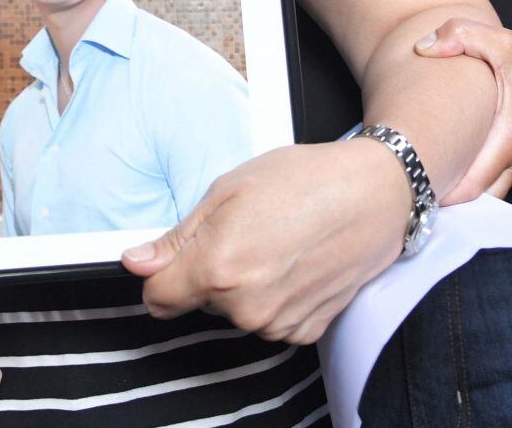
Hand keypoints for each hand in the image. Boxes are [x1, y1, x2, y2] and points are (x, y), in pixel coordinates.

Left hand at [120, 141, 410, 343]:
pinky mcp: (305, 331)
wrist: (374, 195)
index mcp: (219, 268)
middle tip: (242, 231)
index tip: (174, 257)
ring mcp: (278, 323)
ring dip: (241, 287)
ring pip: (233, 312)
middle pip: (197, 302)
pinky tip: (292, 263)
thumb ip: (178, 238)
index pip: (157, 297)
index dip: (160, 273)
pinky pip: (267, 321)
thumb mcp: (228, 190)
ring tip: (273, 243)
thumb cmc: (305, 180)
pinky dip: (272, 298)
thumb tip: (137, 262)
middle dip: (207, 273)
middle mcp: (247, 307)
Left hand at [414, 18, 511, 201]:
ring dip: (456, 191)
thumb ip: (461, 35)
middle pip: (473, 201)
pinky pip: (493, 184)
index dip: (438, 191)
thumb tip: (421, 46)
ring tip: (421, 174)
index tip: (410, 182)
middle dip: (441, 197)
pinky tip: (448, 163)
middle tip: (406, 182)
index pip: (470, 187)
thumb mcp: (506, 42)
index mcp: (510, 139)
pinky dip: (472, 181)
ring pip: (483, 195)